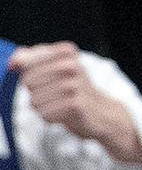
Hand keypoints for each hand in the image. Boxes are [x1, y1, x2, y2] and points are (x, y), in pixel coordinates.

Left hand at [11, 43, 141, 164]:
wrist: (100, 111)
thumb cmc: (72, 88)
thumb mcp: (54, 67)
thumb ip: (29, 59)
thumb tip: (13, 62)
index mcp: (67, 52)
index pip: (25, 62)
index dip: (27, 74)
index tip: (42, 78)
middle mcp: (73, 65)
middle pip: (28, 82)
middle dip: (36, 92)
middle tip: (56, 93)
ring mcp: (75, 85)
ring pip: (34, 100)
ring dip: (43, 107)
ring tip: (60, 104)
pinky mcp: (76, 104)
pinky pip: (44, 114)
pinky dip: (50, 117)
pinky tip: (65, 113)